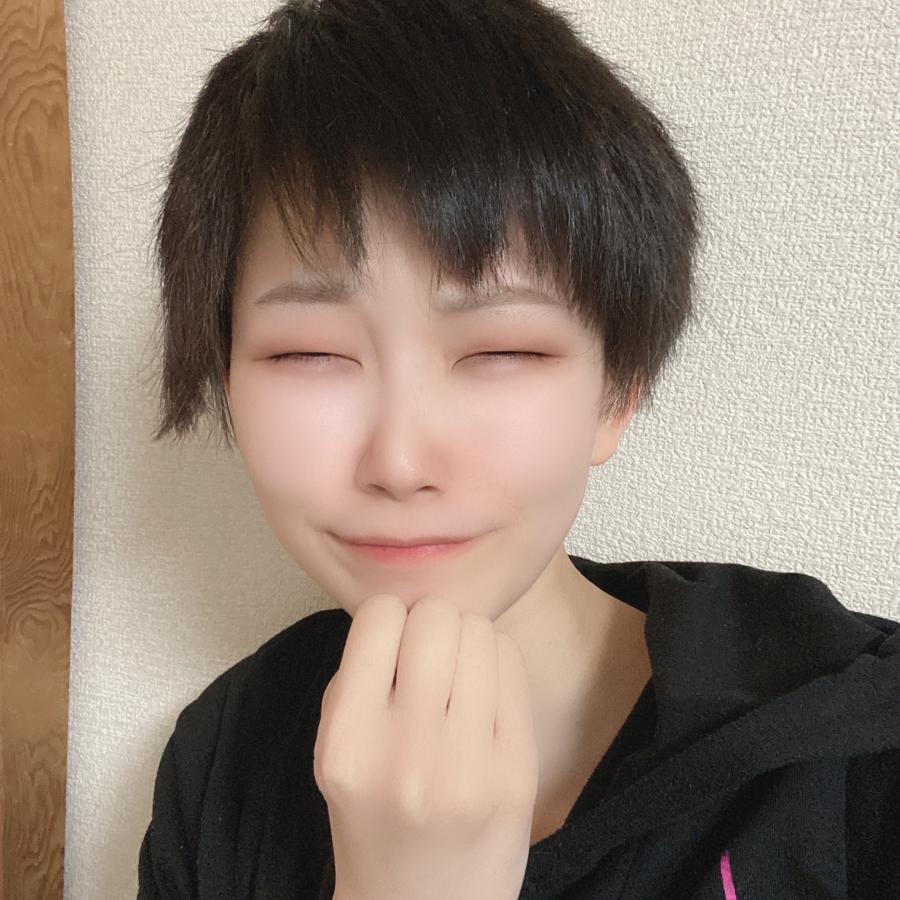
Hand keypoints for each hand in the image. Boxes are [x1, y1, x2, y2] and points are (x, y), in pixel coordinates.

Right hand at [314, 593, 538, 899]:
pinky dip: (497, 667)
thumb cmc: (376, 813)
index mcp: (347, 744)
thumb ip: (359, 675)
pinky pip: (512, 664)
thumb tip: (408, 606)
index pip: (379, 616)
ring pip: (481, 632)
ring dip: (468, 643)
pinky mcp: (517, 771)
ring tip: (458, 681)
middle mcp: (405, 754)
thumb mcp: (335, 750)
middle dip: (433, 625)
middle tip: (432, 658)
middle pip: (437, 616)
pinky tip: (484, 702)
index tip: (392, 648)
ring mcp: (468, 765)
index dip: (387, 622)